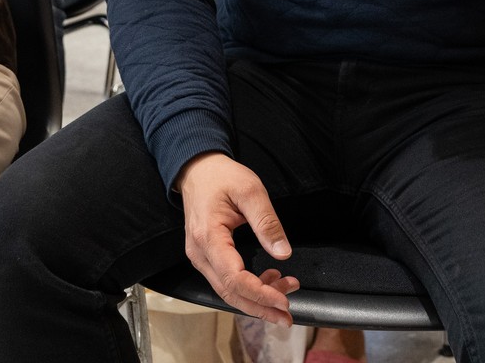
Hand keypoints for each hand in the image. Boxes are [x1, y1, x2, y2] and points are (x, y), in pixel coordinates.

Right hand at [177, 153, 298, 325]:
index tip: (284, 300)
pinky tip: (269, 280)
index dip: (260, 294)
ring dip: (256, 298)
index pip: (234, 279)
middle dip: (260, 307)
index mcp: (208, 237)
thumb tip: (283, 253)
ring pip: (227, 291)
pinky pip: (225, 280)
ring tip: (286, 290)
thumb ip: (267, 222)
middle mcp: (199, 253)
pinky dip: (248, 287)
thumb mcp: (250, 190)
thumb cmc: (221, 176)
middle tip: (287, 315)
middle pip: (229, 293)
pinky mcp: (206, 256)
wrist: (197, 169)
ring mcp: (200, 256)